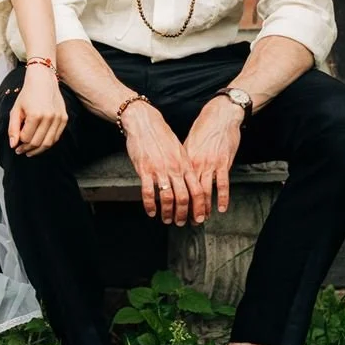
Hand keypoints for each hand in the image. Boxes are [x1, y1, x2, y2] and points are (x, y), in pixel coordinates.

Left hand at [7, 64, 68, 156]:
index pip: (26, 138)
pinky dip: (48, 143)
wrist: (43, 80)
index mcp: (35, 115)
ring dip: (38, 150)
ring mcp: (58, 118)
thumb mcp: (16, 110)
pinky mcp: (64, 118)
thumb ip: (13, 128)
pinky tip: (40, 143)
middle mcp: (49, 117)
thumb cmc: (27, 95)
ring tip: (30, 151)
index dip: (19, 144)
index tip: (16, 146)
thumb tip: (13, 145)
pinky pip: (56, 137)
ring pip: (48, 143)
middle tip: (21, 151)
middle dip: (27, 149)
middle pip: (37, 142)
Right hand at [122, 100, 190, 225]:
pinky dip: (150, 205)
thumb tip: (190, 181)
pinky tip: (151, 211)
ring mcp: (160, 169)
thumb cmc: (161, 135)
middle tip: (181, 222)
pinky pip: (148, 191)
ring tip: (166, 219)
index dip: (199, 206)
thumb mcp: (179, 149)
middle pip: (184, 197)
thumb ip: (185, 166)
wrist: (144, 122)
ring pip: (167, 197)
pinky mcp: (145, 169)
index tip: (199, 217)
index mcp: (185, 164)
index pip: (197, 190)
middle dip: (184, 213)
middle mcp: (175, 168)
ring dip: (167, 212)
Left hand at [181, 96, 244, 223]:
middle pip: (189, 192)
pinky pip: (222, 184)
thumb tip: (175, 172)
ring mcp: (210, 164)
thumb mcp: (187, 144)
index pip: (177, 184)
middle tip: (185, 221)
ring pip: (204, 191)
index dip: (173, 200)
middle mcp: (195, 164)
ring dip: (203, 208)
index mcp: (185, 160)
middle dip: (187, 209)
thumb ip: (183, 160)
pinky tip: (221, 208)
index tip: (171, 211)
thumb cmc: (203, 128)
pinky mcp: (224, 163)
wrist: (220, 115)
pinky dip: (222, 198)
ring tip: (201, 219)